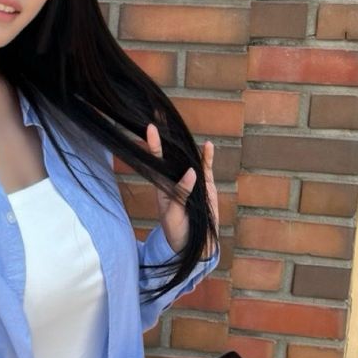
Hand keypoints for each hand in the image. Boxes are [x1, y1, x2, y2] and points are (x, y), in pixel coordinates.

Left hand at [145, 123, 217, 255]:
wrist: (192, 245)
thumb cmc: (176, 231)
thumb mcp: (174, 215)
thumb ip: (181, 194)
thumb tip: (191, 174)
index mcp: (163, 185)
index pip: (156, 160)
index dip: (153, 144)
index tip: (149, 128)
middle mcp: (175, 178)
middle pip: (171, 152)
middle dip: (166, 134)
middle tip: (160, 113)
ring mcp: (191, 180)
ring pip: (187, 157)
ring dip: (184, 141)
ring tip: (178, 122)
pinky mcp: (206, 186)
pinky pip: (206, 169)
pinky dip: (207, 158)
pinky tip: (208, 145)